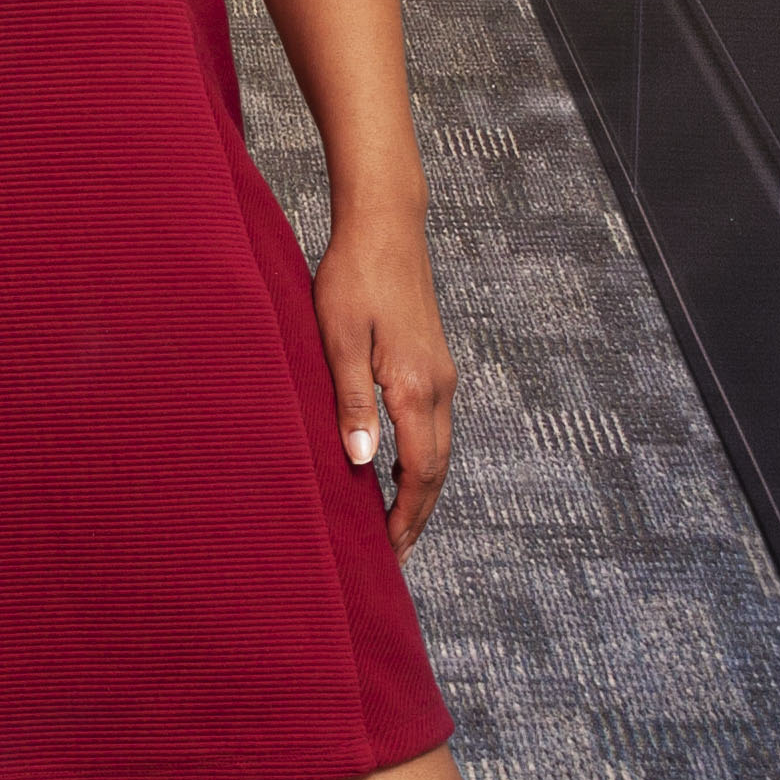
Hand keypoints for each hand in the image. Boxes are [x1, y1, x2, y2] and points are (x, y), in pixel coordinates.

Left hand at [314, 210, 456, 554]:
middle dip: (417, 515)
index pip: (419, 472)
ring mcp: (440, 373)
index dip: (404, 517)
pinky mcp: (432, 361)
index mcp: (415, 387)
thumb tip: (359, 462)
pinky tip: (399, 467)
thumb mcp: (340, 340)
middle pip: (436, 469)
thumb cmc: (353, 276)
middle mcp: (438, 385)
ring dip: (420, 489)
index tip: (389, 554)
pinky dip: (421, 459)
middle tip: (394, 555)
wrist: (386, 224)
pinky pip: (434, 426)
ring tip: (394, 522)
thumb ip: (351, 402)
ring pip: (439, 449)